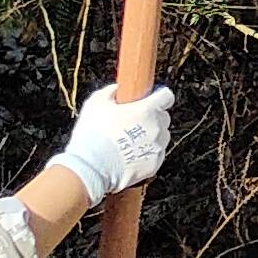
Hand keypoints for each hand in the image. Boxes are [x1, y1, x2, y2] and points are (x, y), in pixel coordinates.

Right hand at [52, 85, 171, 203]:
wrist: (90, 169)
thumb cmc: (93, 135)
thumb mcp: (96, 104)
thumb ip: (111, 91)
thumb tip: (117, 89)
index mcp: (147, 110)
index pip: (166, 96)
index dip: (158, 96)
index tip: (149, 99)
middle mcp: (157, 128)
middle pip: (163, 117)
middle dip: (152, 118)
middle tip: (132, 123)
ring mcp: (157, 148)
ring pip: (161, 137)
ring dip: (151, 136)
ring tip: (129, 142)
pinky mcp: (154, 165)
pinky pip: (156, 155)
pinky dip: (147, 154)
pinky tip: (130, 155)